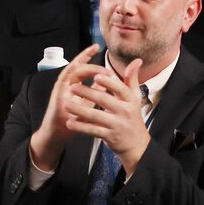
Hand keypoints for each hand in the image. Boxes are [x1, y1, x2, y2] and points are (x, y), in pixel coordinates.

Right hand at [29, 45, 101, 170]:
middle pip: (75, 65)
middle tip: (100, 57)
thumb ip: (95, 90)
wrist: (58, 135)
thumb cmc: (72, 120)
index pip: (81, 66)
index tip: (97, 46)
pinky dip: (71, 76)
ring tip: (99, 69)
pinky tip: (79, 71)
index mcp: (74, 85)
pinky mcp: (57, 97)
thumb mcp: (87, 103)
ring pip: (71, 72)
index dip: (88, 56)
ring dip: (85, 68)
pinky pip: (63, 82)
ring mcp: (60, 90)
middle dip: (87, 58)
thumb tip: (107, 79)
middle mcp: (65, 84)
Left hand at [64, 56, 151, 174]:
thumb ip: (132, 79)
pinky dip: (81, 127)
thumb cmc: (133, 116)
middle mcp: (124, 112)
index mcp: (130, 100)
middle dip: (87, 93)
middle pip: (104, 100)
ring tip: (66, 105)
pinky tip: (70, 123)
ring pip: (96, 116)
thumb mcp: (135, 98)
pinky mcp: (109, 136)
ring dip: (80, 110)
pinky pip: (93, 131)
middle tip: (72, 87)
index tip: (96, 75)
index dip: (109, 82)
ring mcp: (116, 125)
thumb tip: (136, 60)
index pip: (120, 89)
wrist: (136, 144)